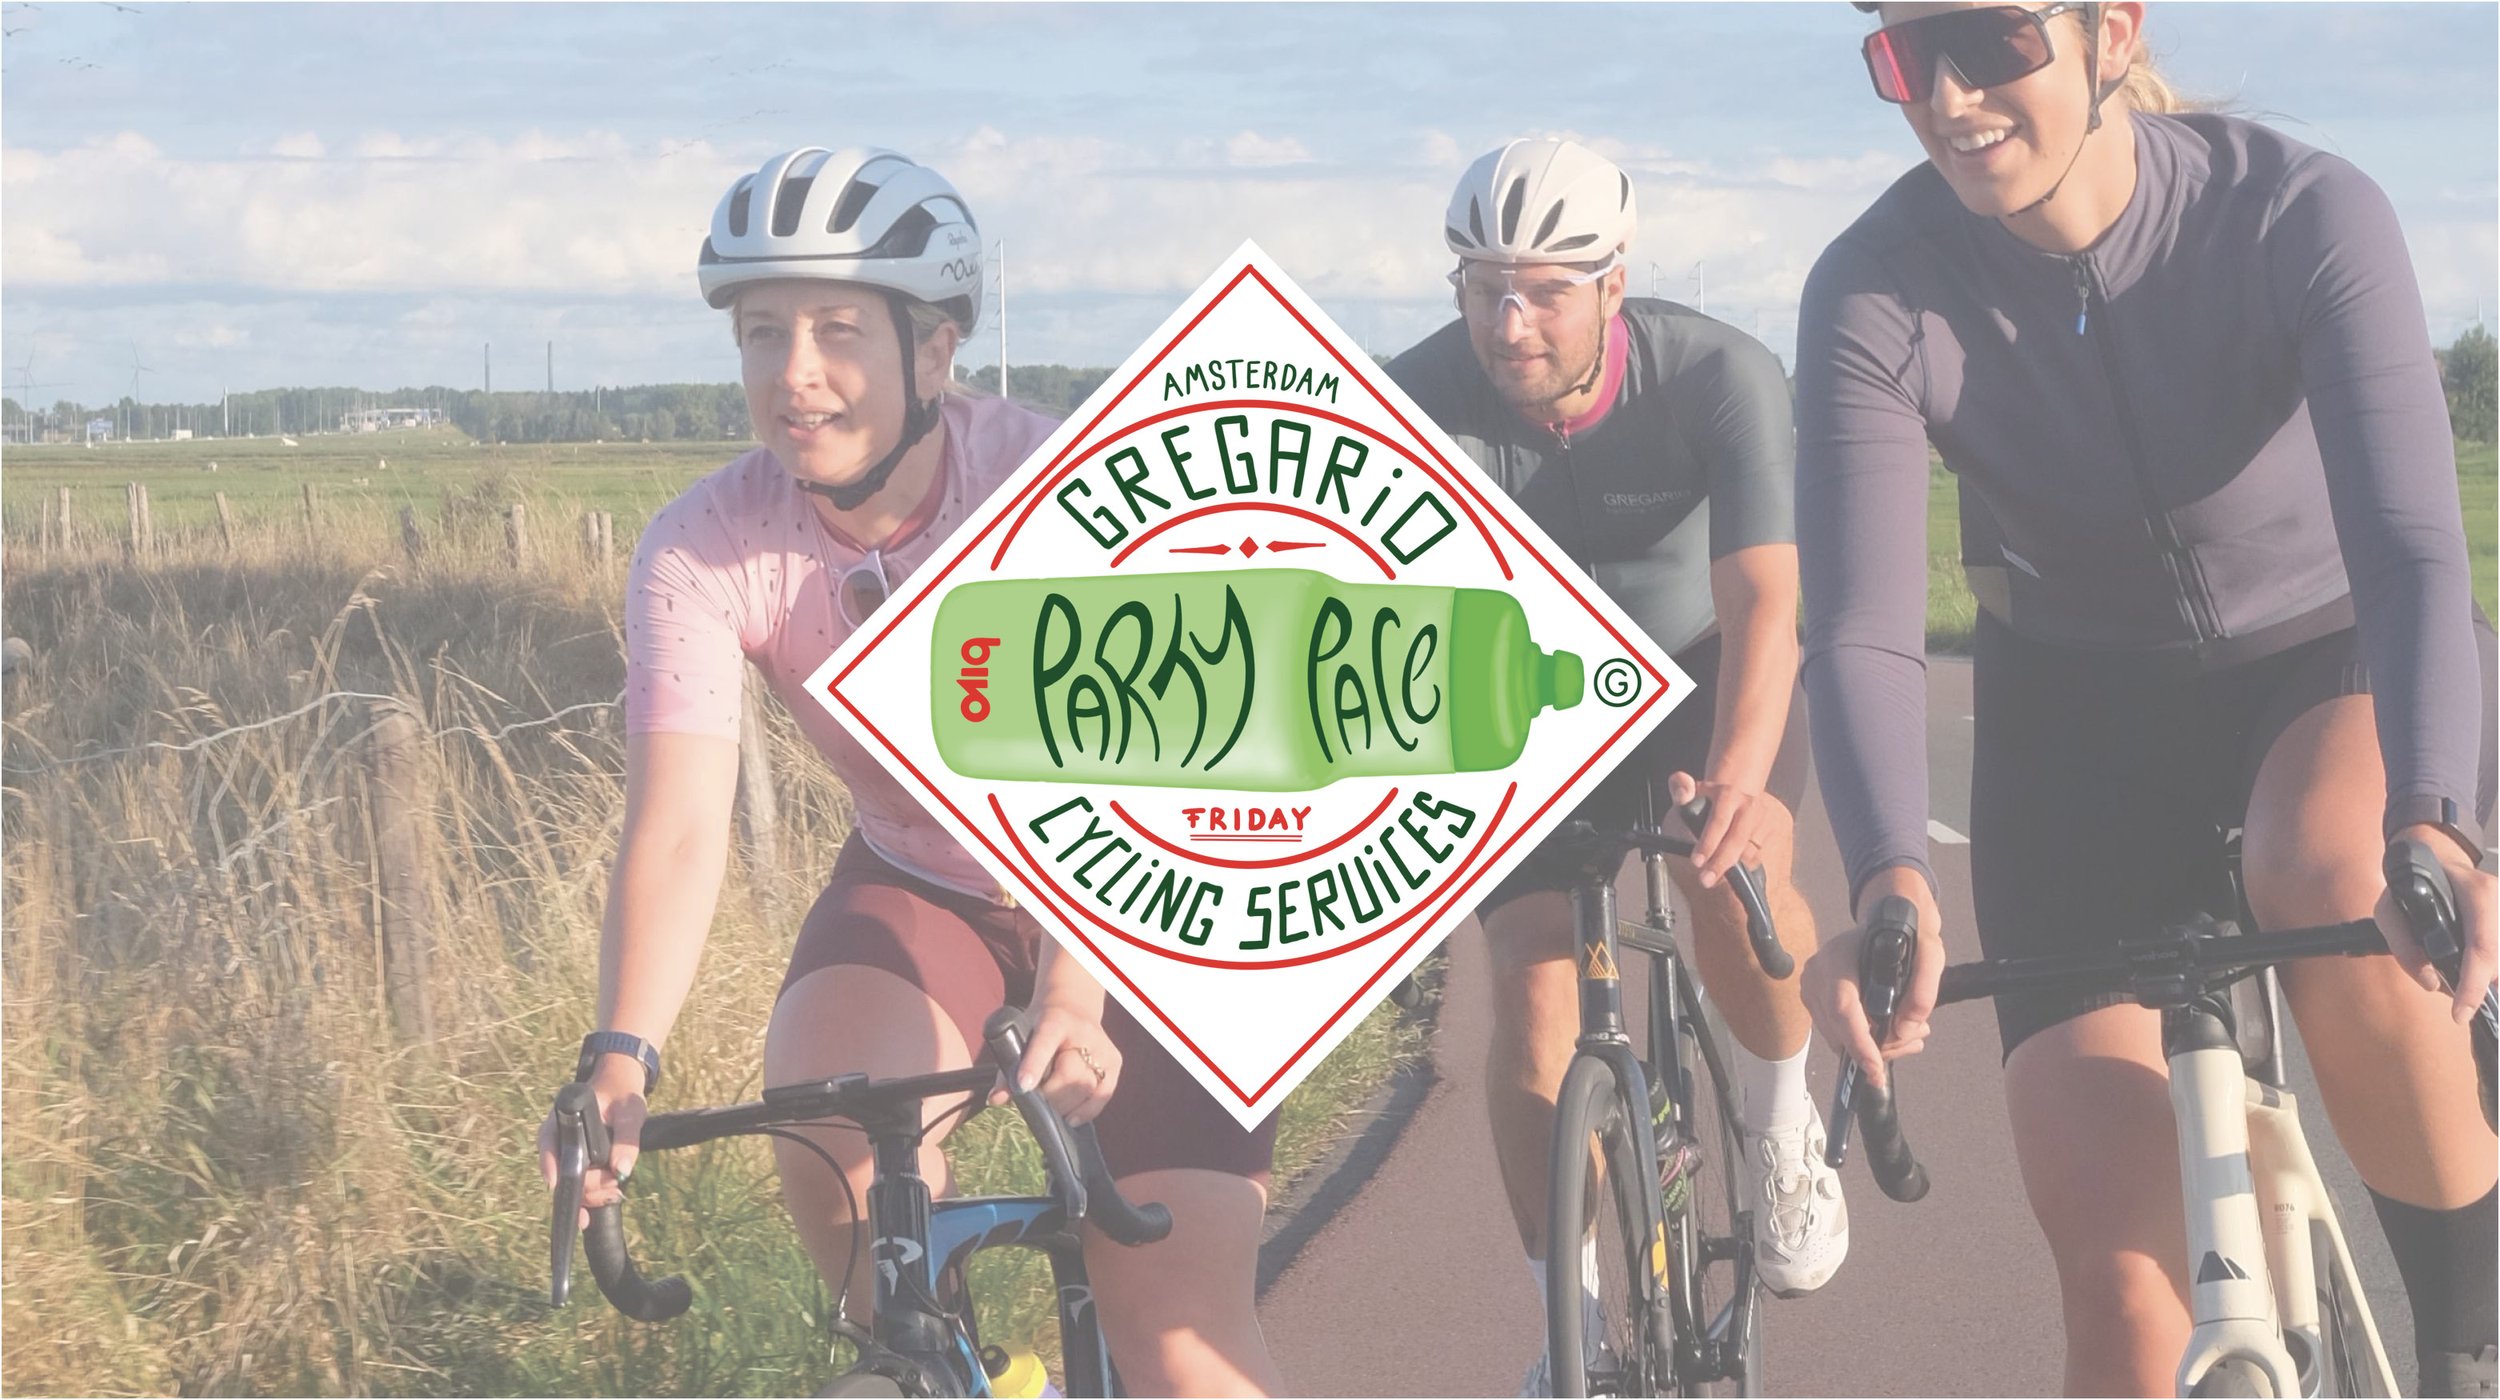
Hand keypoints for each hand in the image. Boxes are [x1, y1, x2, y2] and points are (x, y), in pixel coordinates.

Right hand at [536, 1054, 650, 1228]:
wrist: (621, 1087)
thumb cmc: (622, 1092)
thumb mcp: (630, 1112)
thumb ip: (627, 1139)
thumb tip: (621, 1171)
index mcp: (563, 1117)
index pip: (548, 1143)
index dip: (550, 1166)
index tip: (556, 1184)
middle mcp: (558, 1137)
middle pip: (561, 1171)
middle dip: (586, 1186)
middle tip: (613, 1185)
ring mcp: (566, 1152)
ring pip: (570, 1183)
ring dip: (591, 1194)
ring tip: (615, 1191)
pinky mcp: (578, 1163)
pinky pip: (580, 1185)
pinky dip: (593, 1194)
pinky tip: (608, 1196)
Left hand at [988, 998, 1121, 1125]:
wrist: (1074, 1006)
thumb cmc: (1040, 1026)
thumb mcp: (1021, 1036)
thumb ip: (1007, 1069)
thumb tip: (995, 1100)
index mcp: (1055, 1020)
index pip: (1045, 1042)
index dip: (1034, 1065)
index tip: (1024, 1086)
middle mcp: (1084, 1032)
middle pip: (1069, 1074)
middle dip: (1049, 1096)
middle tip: (1037, 1101)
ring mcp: (1103, 1047)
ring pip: (1086, 1087)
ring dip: (1065, 1105)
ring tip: (1052, 1106)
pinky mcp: (1114, 1062)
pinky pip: (1103, 1095)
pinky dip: (1086, 1111)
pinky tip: (1071, 1117)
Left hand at [1665, 771, 1784, 890]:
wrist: (1737, 795)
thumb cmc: (1709, 799)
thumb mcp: (1691, 790)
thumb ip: (1680, 788)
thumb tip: (1684, 791)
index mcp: (1729, 794)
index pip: (1719, 821)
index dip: (1708, 843)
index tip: (1696, 862)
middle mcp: (1751, 806)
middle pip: (1737, 840)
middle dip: (1720, 863)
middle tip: (1705, 880)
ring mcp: (1765, 819)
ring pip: (1749, 852)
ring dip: (1731, 867)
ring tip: (1713, 875)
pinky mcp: (1773, 831)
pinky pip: (1757, 857)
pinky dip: (1742, 866)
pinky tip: (1728, 867)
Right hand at [1801, 870, 1943, 1091]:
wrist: (1886, 920)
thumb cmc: (1907, 934)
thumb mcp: (1930, 954)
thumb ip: (1923, 992)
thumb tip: (1905, 1031)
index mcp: (1838, 958)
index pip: (1842, 1007)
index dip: (1858, 1041)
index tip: (1875, 1068)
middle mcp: (1816, 974)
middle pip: (1840, 1030)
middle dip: (1877, 1048)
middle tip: (1915, 1039)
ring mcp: (1811, 989)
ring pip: (1838, 1038)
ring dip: (1874, 1047)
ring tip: (1910, 1035)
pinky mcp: (1813, 1002)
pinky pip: (1836, 1034)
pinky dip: (1863, 1041)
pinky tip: (1892, 1031)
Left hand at [2375, 826, 2496, 1023]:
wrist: (2438, 858)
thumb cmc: (2411, 884)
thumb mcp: (2389, 906)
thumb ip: (2402, 944)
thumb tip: (2430, 983)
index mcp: (2476, 894)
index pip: (2482, 947)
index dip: (2473, 985)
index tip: (2460, 1014)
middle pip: (2497, 961)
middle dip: (2477, 987)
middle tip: (2457, 1002)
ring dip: (2483, 979)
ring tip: (2462, 983)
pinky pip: (2498, 956)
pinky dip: (2488, 971)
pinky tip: (2472, 975)